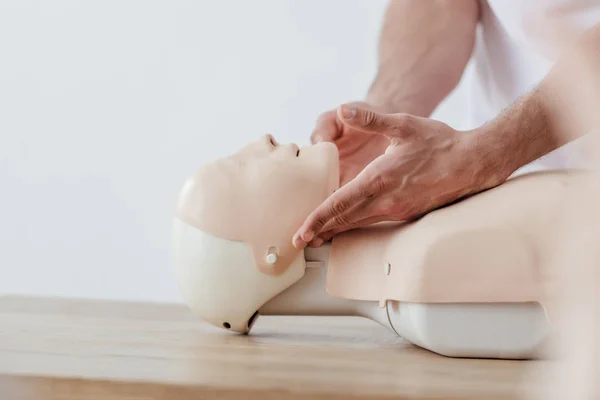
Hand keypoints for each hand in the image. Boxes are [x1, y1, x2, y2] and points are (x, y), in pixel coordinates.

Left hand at [293, 105, 506, 248]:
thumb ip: (371, 118)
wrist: (473, 163)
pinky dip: (355, 226)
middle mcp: (387, 199)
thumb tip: (343, 109)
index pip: (341, 203)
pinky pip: (373, 222)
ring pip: (358, 224)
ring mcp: (398, 210)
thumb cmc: (439, 142)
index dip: (318, 218)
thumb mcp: (404, 124)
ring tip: (316, 237)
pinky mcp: (406, 213)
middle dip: (320, 230)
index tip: (301, 231)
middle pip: (345, 220)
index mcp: (380, 178)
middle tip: (299, 241)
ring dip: (336, 231)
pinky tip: (346, 226)